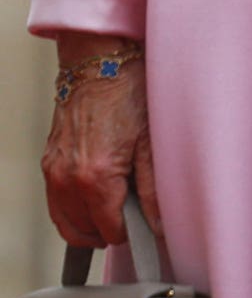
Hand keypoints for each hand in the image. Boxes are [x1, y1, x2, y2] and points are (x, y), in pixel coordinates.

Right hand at [40, 33, 159, 252]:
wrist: (99, 65)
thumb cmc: (128, 96)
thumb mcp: (152, 144)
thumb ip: (154, 189)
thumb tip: (159, 224)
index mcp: (96, 178)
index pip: (110, 230)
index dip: (132, 232)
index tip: (146, 225)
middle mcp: (67, 179)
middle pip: (85, 232)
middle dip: (110, 230)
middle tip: (133, 217)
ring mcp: (53, 172)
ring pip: (66, 223)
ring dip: (89, 225)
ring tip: (116, 213)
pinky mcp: (48, 163)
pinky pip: (55, 204)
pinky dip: (72, 211)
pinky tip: (94, 202)